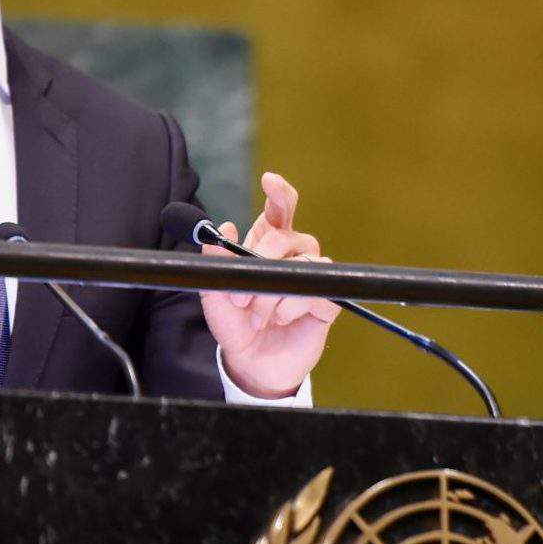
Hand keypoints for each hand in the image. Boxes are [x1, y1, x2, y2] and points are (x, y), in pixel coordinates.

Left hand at [200, 171, 340, 398]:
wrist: (252, 363)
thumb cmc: (236, 325)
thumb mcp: (216, 294)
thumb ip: (215, 262)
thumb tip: (222, 227)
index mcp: (267, 245)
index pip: (280, 209)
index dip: (278, 192)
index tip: (269, 180)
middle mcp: (293, 255)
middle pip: (286, 236)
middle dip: (260, 260)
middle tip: (241, 295)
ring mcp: (312, 277)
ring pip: (301, 264)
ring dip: (272, 292)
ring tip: (259, 315)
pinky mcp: (326, 300)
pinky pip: (315, 290)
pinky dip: (291, 306)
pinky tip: (281, 319)